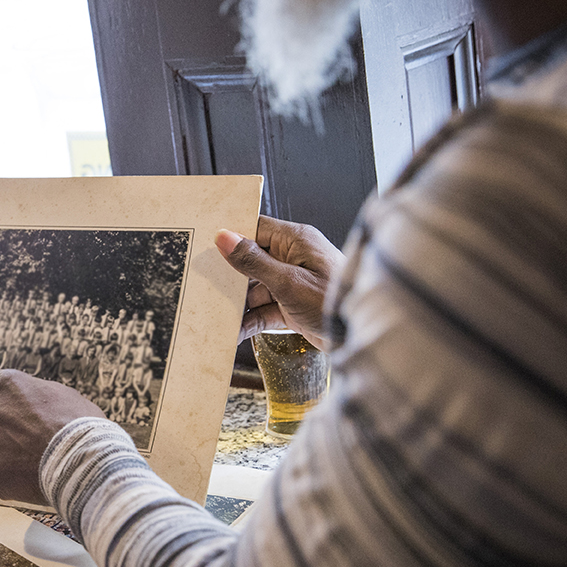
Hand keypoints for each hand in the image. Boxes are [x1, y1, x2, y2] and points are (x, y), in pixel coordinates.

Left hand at [0, 367, 104, 504]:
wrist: (79, 461)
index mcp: (9, 385)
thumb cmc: (79, 427)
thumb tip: (34, 401)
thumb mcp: (63, 395)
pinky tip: (27, 478)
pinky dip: (5, 476)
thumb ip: (37, 395)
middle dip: (4, 427)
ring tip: (34, 462)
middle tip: (29, 441)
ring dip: (5, 453)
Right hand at [216, 215, 344, 350]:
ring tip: (215, 314)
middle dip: (230, 277)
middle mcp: (293, 259)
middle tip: (204, 284)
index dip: (231, 237)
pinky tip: (233, 330)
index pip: (256, 229)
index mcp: (296, 242)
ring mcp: (292, 283)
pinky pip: (264, 310)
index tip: (206, 246)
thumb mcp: (289, 281)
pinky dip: (250, 320)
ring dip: (238, 303)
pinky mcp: (293, 306)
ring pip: (255, 289)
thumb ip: (254, 261)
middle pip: (251, 261)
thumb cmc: (334, 301)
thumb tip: (225, 238)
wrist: (362, 336)